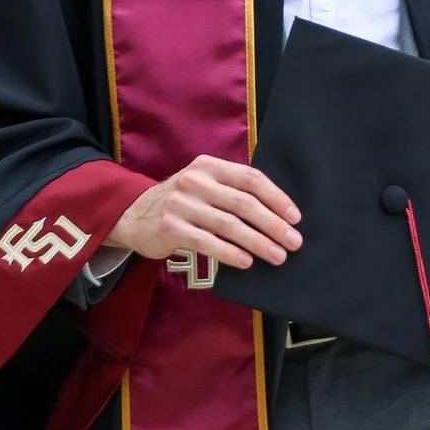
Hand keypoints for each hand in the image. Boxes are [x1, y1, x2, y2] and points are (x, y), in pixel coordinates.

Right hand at [111, 156, 301, 272]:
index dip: (276, 198)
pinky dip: (230, 253)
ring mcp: (181, 203)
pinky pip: (207, 241)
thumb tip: (278, 216)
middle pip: (244, 203)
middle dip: (273, 225)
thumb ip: (232, 191)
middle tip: (293, 242)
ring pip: (229, 224)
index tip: (295, 218)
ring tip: (277, 256)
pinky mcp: (170, 226)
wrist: (134, 215)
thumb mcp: (204, 186)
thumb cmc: (182, 203)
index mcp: (209, 166)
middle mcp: (195, 180)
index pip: (251, 178)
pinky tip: (246, 262)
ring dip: (258, 242)